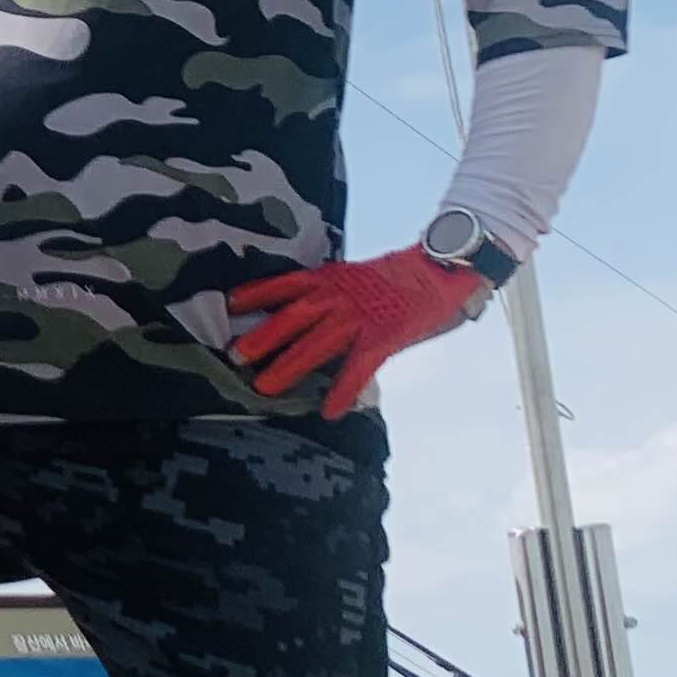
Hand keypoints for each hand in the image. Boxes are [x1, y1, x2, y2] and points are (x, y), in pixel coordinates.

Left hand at [228, 246, 486, 419]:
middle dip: (263, 336)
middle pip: (294, 316)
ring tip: (265, 388)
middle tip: (234, 356)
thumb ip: (332, 292)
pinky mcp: (384, 336)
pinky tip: (328, 410)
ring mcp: (361, 317)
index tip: (230, 303)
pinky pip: (359, 368)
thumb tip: (307, 310)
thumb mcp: (358, 276)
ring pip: (317, 344)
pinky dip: (343, 390)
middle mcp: (340, 296)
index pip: (288, 283)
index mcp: (333, 279)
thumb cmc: (402, 276)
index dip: (258, 293)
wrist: (446, 266)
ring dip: (290, 365)